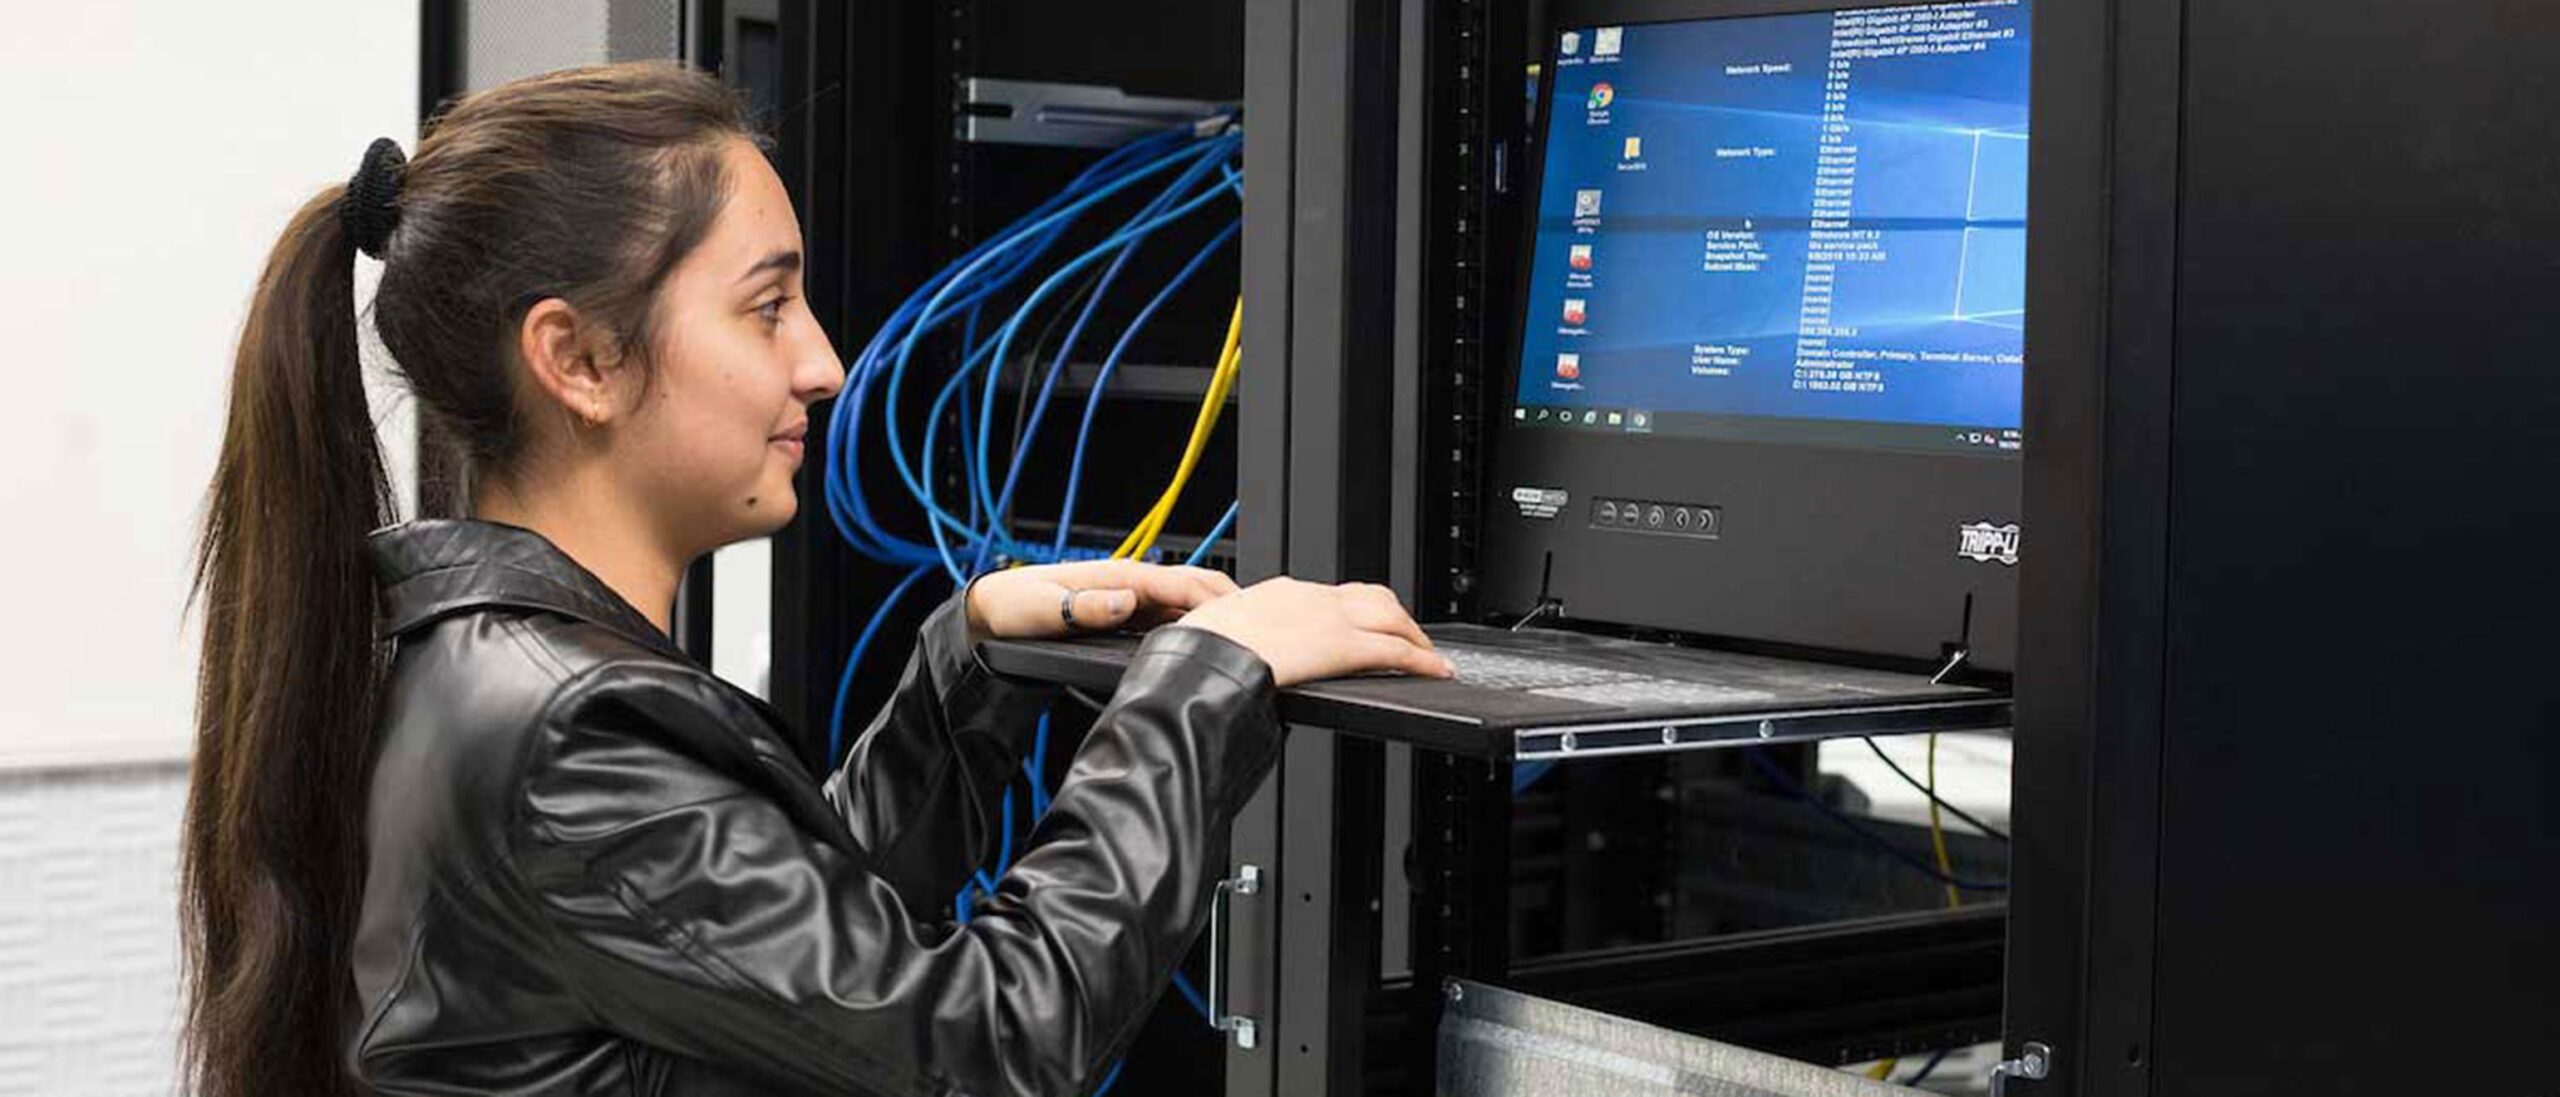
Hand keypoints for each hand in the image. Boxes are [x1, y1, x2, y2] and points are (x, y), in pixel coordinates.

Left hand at [966, 560, 1240, 640]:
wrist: (994, 614)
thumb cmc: (1016, 608)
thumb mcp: (1044, 609)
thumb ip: (1085, 607)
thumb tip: (1124, 602)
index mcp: (1118, 577)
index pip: (1180, 584)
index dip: (1216, 597)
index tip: (1246, 614)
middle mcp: (1129, 585)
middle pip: (1194, 588)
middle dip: (1231, 601)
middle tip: (1267, 625)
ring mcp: (1131, 601)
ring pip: (1187, 604)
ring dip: (1218, 615)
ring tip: (1251, 636)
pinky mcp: (1127, 617)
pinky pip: (1172, 618)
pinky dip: (1197, 626)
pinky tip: (1211, 643)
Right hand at [1175, 579, 1455, 686]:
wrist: (1201, 660)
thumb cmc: (1199, 655)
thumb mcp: (1218, 637)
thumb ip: (1240, 642)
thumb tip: (1236, 657)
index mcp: (1277, 593)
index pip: (1330, 594)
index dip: (1354, 609)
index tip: (1359, 622)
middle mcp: (1309, 597)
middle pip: (1370, 596)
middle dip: (1394, 615)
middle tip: (1408, 636)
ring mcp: (1329, 618)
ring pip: (1391, 616)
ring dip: (1413, 634)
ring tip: (1425, 654)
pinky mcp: (1344, 646)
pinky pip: (1397, 651)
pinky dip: (1422, 660)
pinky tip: (1434, 671)